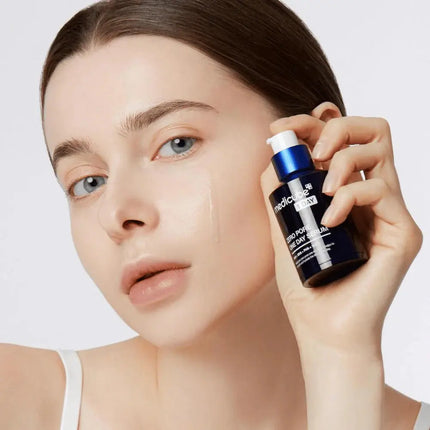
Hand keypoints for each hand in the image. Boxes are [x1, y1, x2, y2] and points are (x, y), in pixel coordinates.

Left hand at [260, 107, 422, 356]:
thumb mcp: (282, 230)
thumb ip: (279, 195)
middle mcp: (370, 196)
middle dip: (336, 127)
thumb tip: (273, 156)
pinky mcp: (402, 231)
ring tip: (322, 191)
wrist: (323, 329)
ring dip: (343, 158)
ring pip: (380, 149)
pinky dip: (351, 195)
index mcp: (344, 192)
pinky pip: (382, 190)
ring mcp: (389, 211)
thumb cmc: (304, 284)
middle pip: (369, 131)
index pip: (339, 140)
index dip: (311, 124)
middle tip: (313, 148)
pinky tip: (331, 218)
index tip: (280, 128)